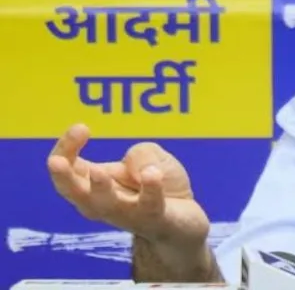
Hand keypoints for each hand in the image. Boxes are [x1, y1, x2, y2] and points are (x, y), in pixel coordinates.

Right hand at [47, 123, 210, 248]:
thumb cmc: (158, 184)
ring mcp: (127, 214)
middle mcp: (102, 202)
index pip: (67, 166)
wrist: (184, 221)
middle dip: (62, 176)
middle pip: (73, 192)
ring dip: (100, 188)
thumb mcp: (147, 157)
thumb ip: (138, 154)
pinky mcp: (154, 218)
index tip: (80, 127)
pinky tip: (153, 173)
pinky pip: (150, 205)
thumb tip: (134, 164)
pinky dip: (151, 188)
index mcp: (92, 182)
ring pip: (106, 205)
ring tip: (99, 172)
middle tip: (54, 161)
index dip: (66, 148)